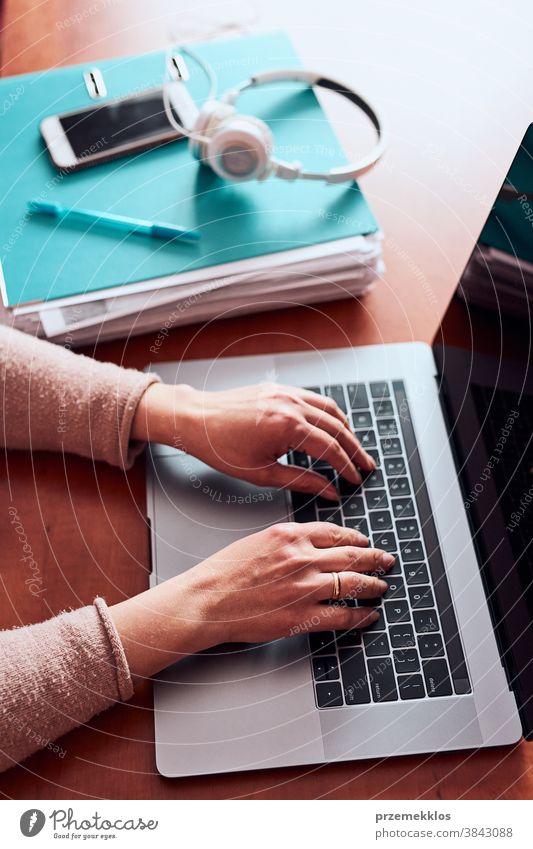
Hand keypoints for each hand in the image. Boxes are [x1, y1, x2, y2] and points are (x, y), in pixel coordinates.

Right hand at [110, 523, 394, 677]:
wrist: (207, 600)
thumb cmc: (223, 573)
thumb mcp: (256, 541)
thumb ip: (285, 541)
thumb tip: (306, 545)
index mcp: (289, 535)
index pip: (334, 532)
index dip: (356, 538)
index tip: (364, 542)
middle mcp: (302, 557)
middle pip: (351, 556)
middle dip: (375, 559)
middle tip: (386, 561)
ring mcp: (305, 587)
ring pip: (354, 583)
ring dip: (373, 586)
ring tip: (382, 587)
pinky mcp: (303, 615)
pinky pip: (343, 615)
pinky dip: (361, 615)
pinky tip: (369, 615)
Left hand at [132, 381, 375, 500]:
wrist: (196, 419)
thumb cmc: (221, 448)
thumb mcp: (262, 474)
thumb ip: (301, 481)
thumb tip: (329, 491)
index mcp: (287, 427)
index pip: (331, 449)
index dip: (347, 467)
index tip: (355, 480)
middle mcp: (291, 405)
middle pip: (338, 428)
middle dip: (355, 449)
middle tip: (366, 466)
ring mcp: (287, 393)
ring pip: (331, 410)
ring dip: (347, 429)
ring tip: (355, 448)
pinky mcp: (280, 389)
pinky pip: (315, 399)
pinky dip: (330, 414)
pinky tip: (333, 426)